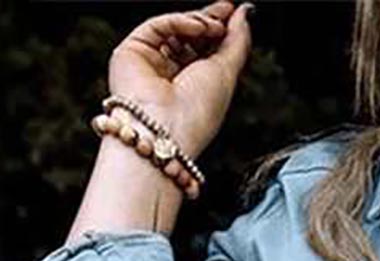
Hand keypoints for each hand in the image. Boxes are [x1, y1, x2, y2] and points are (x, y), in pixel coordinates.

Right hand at [107, 0, 253, 158]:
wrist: (166, 129)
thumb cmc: (197, 113)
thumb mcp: (228, 74)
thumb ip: (238, 41)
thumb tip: (245, 12)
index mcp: (194, 87)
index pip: (206, 50)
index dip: (220, 31)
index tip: (234, 14)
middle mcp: (170, 76)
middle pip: (189, 37)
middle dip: (209, 20)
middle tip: (226, 10)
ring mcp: (150, 64)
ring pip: (173, 29)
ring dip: (198, 22)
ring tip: (215, 26)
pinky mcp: (132, 53)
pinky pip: (157, 26)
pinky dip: (179, 22)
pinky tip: (198, 27)